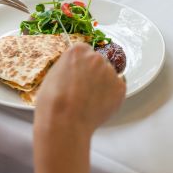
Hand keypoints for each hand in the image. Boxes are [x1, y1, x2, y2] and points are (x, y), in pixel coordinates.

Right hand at [33, 43, 124, 172]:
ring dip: (102, 85)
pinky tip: (97, 106)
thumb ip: (69, 67)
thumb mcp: (54, 74)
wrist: (64, 122)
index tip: (77, 75)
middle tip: (83, 91)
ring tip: (89, 102)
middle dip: (92, 74)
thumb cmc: (52, 101)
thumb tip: (75, 70)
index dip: (80, 66)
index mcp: (78, 50)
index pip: (84, 52)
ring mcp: (110, 72)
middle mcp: (97, 57)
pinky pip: (116, 90)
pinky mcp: (120, 88)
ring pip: (108, 76)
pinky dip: (110, 97)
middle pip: (97, 62)